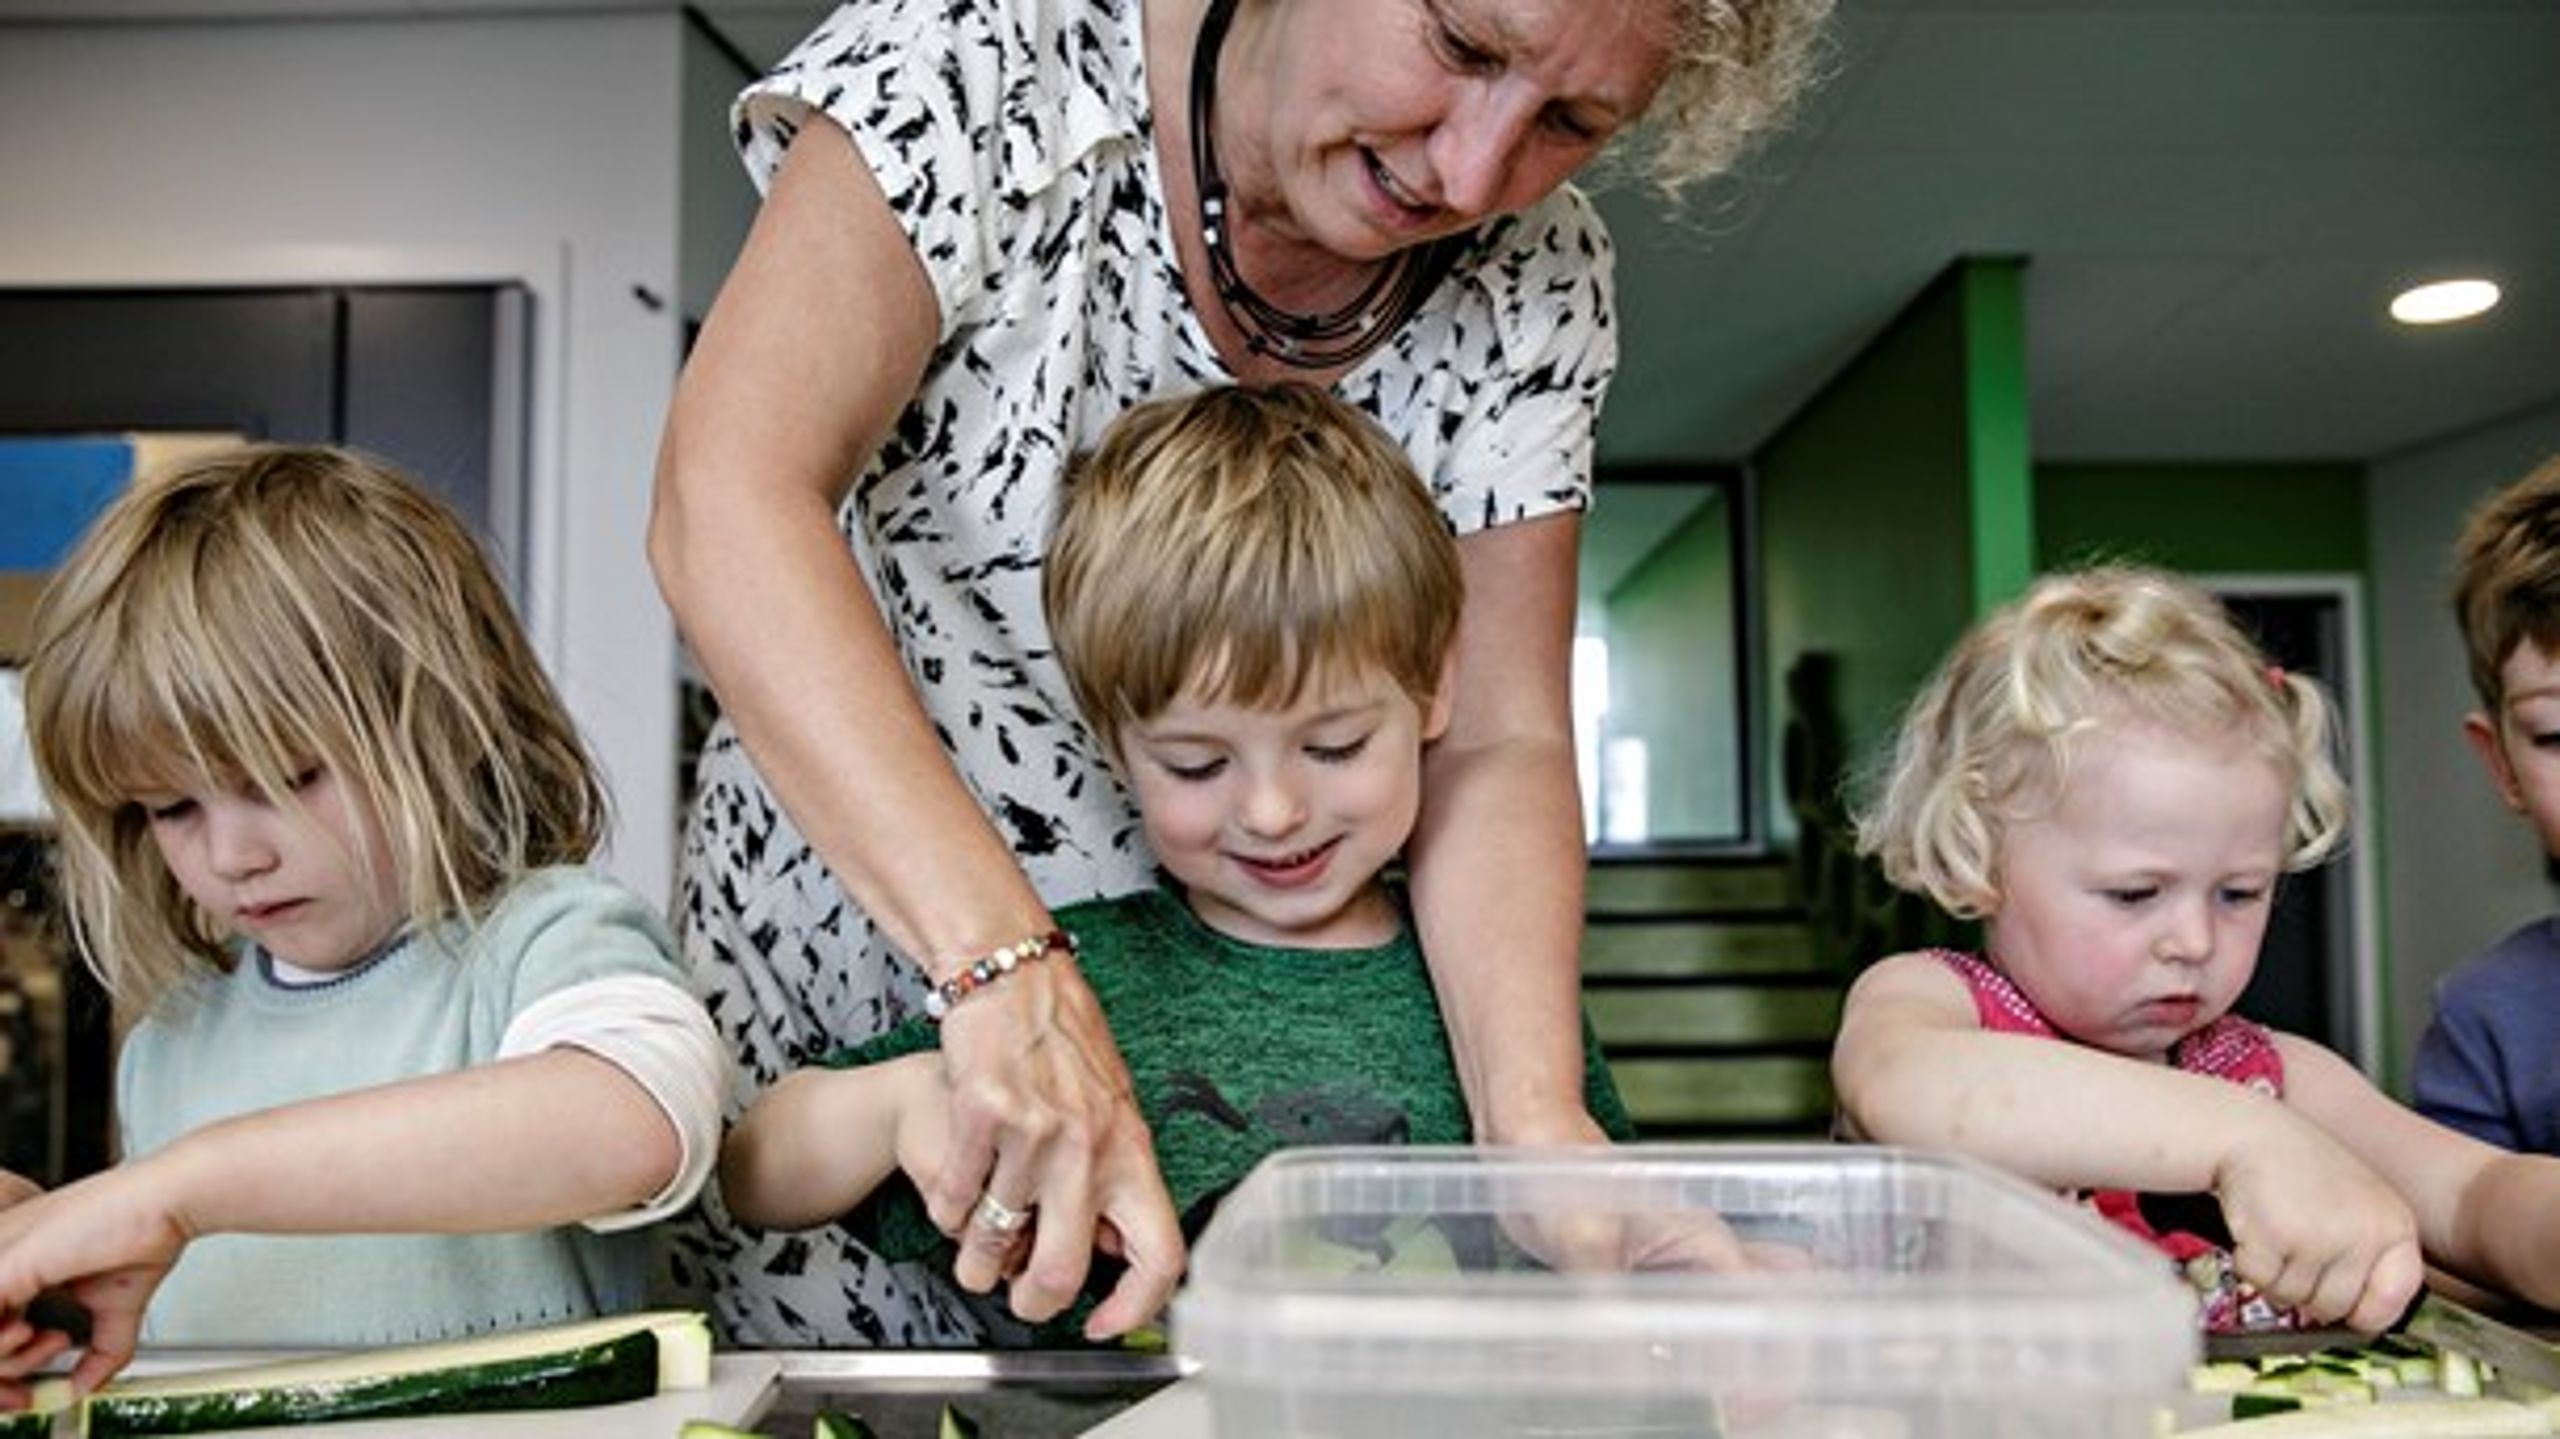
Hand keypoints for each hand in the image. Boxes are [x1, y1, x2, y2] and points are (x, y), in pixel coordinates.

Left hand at [0, 1162, 190, 1398]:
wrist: (163, 1204)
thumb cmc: (143, 1231)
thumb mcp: (114, 1307)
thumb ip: (97, 1352)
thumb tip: (85, 1389)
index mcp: (16, 1262)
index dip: (9, 1360)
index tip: (28, 1385)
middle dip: (5, 1373)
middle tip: (32, 1383)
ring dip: (10, 1361)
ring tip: (52, 1342)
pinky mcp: (2, 1266)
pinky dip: (7, 1349)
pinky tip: (38, 1333)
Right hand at [928, 958, 1183, 1336]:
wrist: (1013, 975)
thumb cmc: (1063, 1037)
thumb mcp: (1114, 1107)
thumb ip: (1115, 1174)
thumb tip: (1114, 1243)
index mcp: (1131, 1150)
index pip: (1160, 1254)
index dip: (1135, 1306)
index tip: (1104, 1323)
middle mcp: (1088, 1148)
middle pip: (1063, 1271)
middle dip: (1033, 1302)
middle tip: (1020, 1297)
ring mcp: (1033, 1134)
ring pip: (994, 1243)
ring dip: (975, 1260)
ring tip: (974, 1251)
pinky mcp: (980, 1118)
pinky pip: (952, 1199)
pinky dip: (945, 1210)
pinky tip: (954, 1192)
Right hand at [2215, 1118, 2423, 1330]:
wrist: (2252, 1132)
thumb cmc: (2303, 1172)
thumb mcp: (2359, 1206)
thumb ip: (2369, 1256)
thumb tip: (2355, 1321)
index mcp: (2395, 1226)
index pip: (2394, 1300)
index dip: (2365, 1311)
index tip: (2345, 1304)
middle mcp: (2364, 1234)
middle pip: (2335, 1307)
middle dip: (2307, 1290)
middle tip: (2294, 1250)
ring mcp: (2321, 1237)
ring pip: (2293, 1298)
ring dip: (2274, 1276)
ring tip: (2274, 1231)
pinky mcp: (2276, 1237)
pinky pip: (2258, 1279)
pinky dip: (2247, 1262)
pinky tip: (2253, 1228)